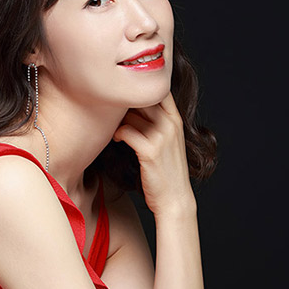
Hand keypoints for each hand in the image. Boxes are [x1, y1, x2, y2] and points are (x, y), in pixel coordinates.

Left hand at [113, 91, 195, 214]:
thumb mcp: (168, 140)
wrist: (174, 199)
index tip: (124, 96)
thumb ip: (156, 120)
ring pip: (131, 114)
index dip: (138, 89)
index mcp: (175, 119)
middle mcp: (170, 124)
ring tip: (115, 128)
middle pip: (141, 98)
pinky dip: (117, 133)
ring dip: (118, 120)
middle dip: (124, 104)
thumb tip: (130, 104)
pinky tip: (117, 139)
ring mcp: (162, 137)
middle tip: (112, 111)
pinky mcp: (150, 151)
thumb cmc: (166, 169)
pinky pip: (126, 131)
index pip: (158, 89)